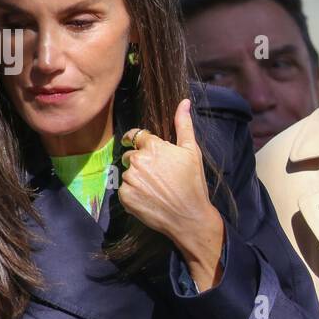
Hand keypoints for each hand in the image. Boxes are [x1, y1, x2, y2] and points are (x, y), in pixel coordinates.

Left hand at [119, 99, 225, 288]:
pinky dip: (134, 194)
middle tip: (159, 177)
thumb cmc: (193, 184)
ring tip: (156, 189)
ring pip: (128, 173)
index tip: (145, 151)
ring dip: (138, 179)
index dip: (141, 143)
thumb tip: (184, 102)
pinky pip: (124, 190)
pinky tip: (150, 199)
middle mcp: (138, 160)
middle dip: (141, 163)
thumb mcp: (192, 152)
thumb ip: (183, 125)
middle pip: (131, 156)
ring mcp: (130, 179)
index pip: (136, 137)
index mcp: (153, 146)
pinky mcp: (125, 196)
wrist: (189, 217)